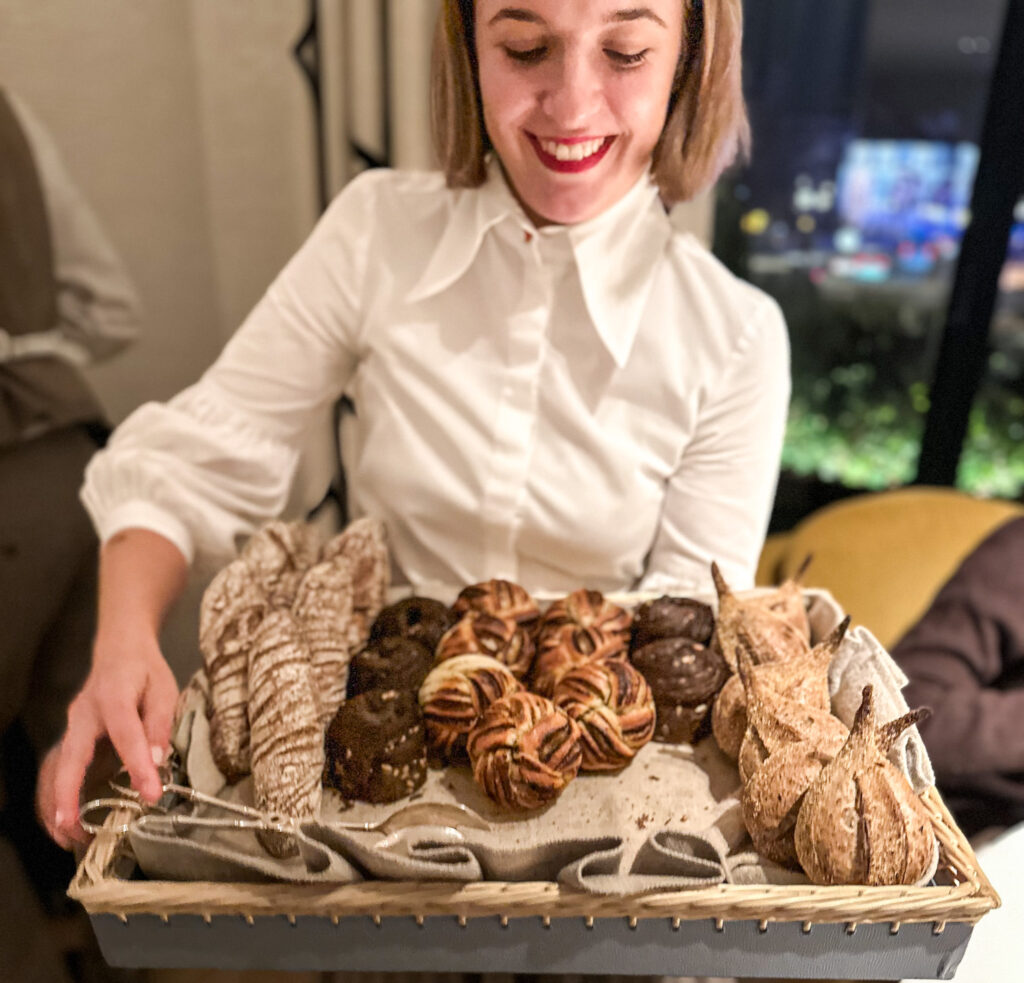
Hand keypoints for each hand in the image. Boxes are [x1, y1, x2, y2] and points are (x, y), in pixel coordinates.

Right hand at [50, 630, 178, 846]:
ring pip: (53, 770)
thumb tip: (157, 761)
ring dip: (57, 805)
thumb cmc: (145, 671)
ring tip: (71, 839)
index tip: (151, 795)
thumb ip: (159, 725)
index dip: (137, 766)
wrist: (119, 649)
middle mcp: (83, 714)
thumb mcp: (164, 690)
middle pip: (69, 757)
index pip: (126, 735)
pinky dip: (56, 800)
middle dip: (67, 795)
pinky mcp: (68, 739)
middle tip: (74, 830)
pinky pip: (55, 772)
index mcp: (113, 696)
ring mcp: (70, 727)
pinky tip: (66, 825)